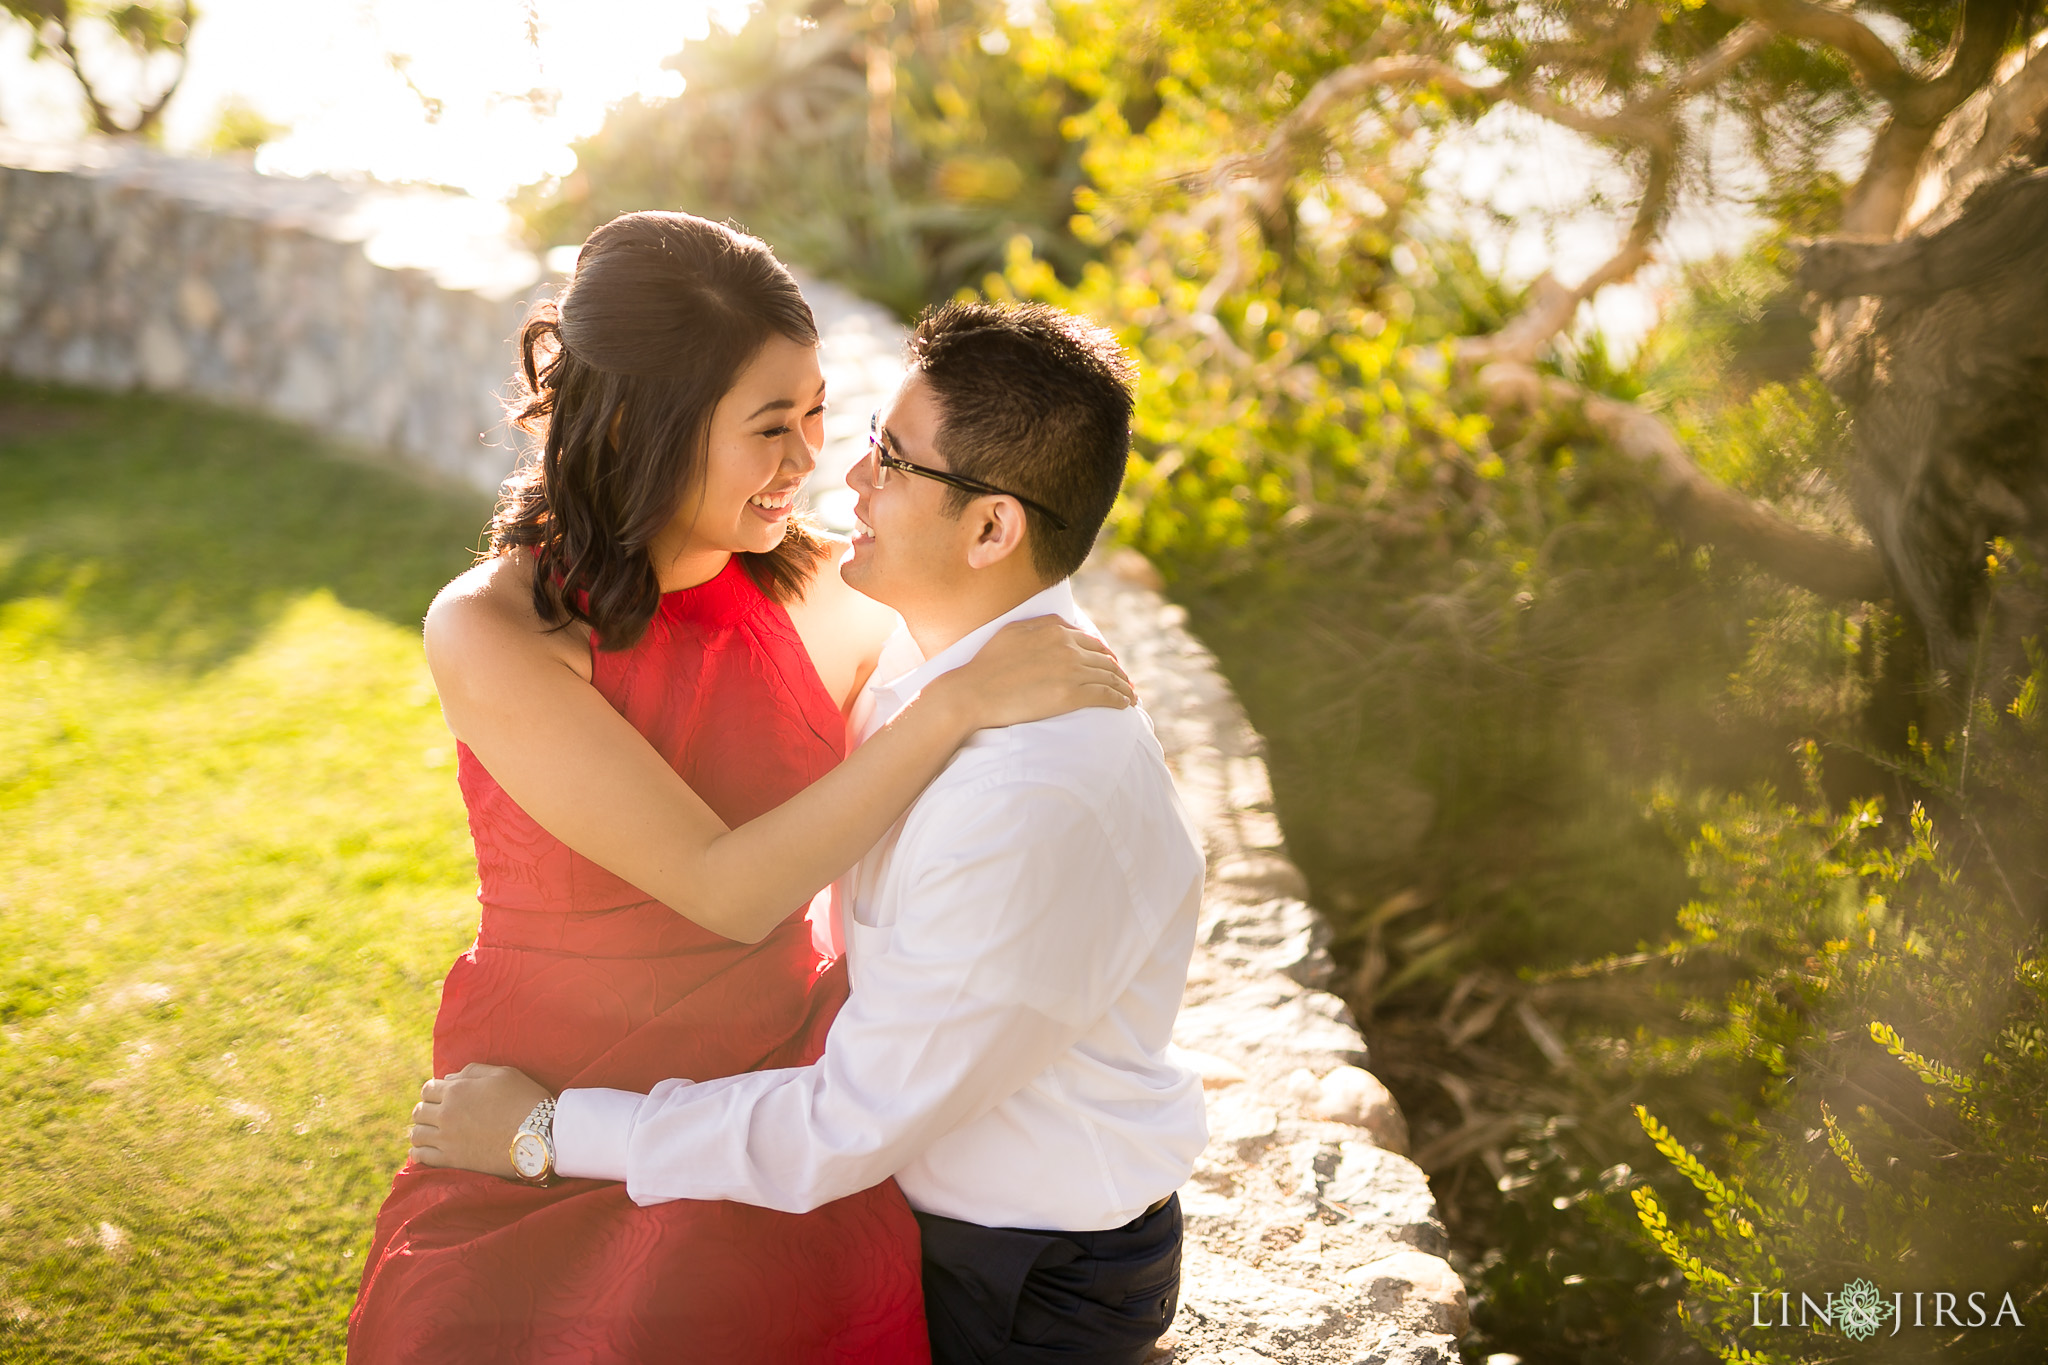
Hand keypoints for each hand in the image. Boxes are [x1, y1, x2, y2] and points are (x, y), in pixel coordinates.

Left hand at [409, 1062, 551, 1177]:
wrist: (539, 1134)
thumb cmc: (525, 1099)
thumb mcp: (503, 1073)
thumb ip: (472, 1071)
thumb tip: (448, 1078)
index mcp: (457, 1089)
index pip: (428, 1089)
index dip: (433, 1092)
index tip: (442, 1097)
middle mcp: (446, 1113)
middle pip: (419, 1111)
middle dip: (425, 1111)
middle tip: (436, 1115)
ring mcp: (447, 1138)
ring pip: (417, 1134)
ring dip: (421, 1131)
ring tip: (430, 1133)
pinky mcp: (452, 1160)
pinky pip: (422, 1157)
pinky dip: (418, 1153)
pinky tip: (423, 1152)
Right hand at [940, 616, 1134, 729]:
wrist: (974, 691)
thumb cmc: (987, 664)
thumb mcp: (1013, 631)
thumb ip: (1042, 624)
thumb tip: (1066, 624)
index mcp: (1056, 630)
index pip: (1092, 643)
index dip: (1106, 655)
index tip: (1111, 665)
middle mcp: (1068, 648)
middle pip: (1105, 660)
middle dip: (1118, 672)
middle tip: (1126, 683)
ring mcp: (1072, 671)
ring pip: (1110, 678)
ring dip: (1124, 688)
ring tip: (1130, 697)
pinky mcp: (1071, 695)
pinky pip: (1106, 696)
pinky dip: (1120, 700)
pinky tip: (1125, 705)